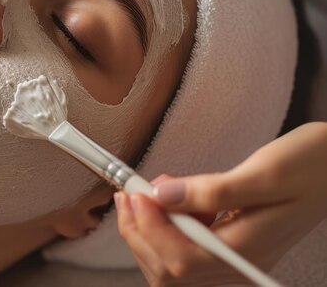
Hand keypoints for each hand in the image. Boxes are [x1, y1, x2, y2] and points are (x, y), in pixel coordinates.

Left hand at [116, 122, 326, 285]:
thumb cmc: (313, 166)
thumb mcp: (264, 173)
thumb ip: (212, 190)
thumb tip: (163, 196)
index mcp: (247, 251)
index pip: (181, 260)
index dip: (148, 229)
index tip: (135, 193)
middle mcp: (238, 262)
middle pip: (169, 270)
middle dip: (139, 232)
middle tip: (129, 192)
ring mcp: (234, 256)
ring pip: (173, 264)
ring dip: (149, 231)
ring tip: (147, 193)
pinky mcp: (230, 244)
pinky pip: (186, 250)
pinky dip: (166, 227)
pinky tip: (171, 199)